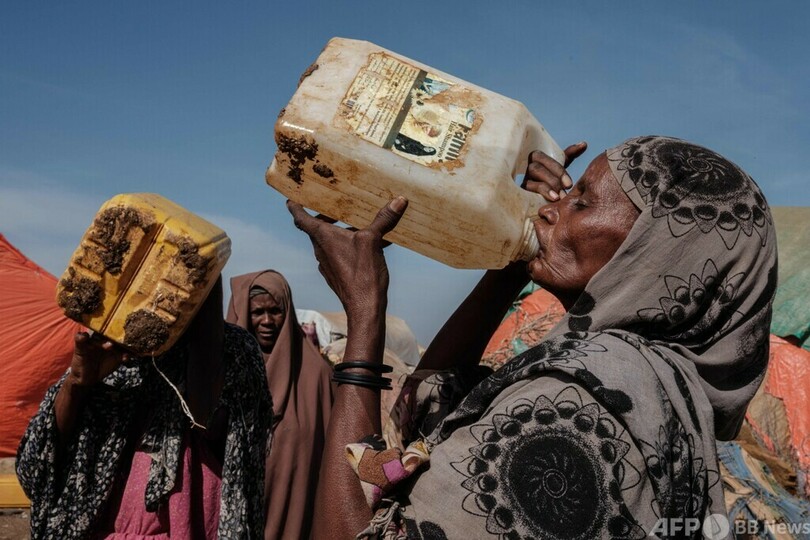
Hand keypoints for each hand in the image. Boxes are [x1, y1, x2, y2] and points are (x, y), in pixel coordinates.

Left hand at [68, 332, 129, 387]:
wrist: (85, 378)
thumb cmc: (79, 362)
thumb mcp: (79, 352)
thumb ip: (80, 342)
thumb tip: (83, 335)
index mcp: (98, 337)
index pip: (106, 330)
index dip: (109, 331)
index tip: (110, 336)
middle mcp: (107, 341)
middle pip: (117, 336)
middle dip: (122, 337)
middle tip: (123, 341)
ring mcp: (114, 349)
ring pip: (123, 345)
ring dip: (127, 346)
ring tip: (129, 349)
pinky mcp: (119, 357)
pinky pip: (125, 354)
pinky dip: (128, 355)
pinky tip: (126, 358)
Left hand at [287, 197, 407, 319]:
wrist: (364, 307)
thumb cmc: (363, 274)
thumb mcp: (373, 241)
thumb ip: (383, 220)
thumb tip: (399, 201)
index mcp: (323, 238)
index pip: (301, 218)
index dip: (294, 206)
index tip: (290, 199)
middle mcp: (321, 250)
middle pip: (317, 228)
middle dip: (325, 215)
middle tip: (336, 205)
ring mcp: (328, 264)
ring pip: (330, 241)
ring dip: (340, 230)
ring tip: (359, 223)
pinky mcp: (337, 274)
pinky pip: (340, 253)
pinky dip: (349, 244)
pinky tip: (370, 244)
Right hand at [523, 141, 587, 200]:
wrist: (545, 198)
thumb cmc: (553, 180)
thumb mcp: (560, 167)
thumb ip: (570, 155)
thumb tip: (583, 144)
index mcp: (536, 159)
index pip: (543, 158)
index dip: (557, 170)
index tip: (569, 184)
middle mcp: (527, 169)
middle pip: (535, 168)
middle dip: (552, 179)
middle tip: (565, 191)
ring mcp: (523, 182)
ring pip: (529, 182)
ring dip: (545, 189)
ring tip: (558, 198)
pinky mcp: (521, 194)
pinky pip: (525, 194)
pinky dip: (538, 196)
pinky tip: (548, 202)